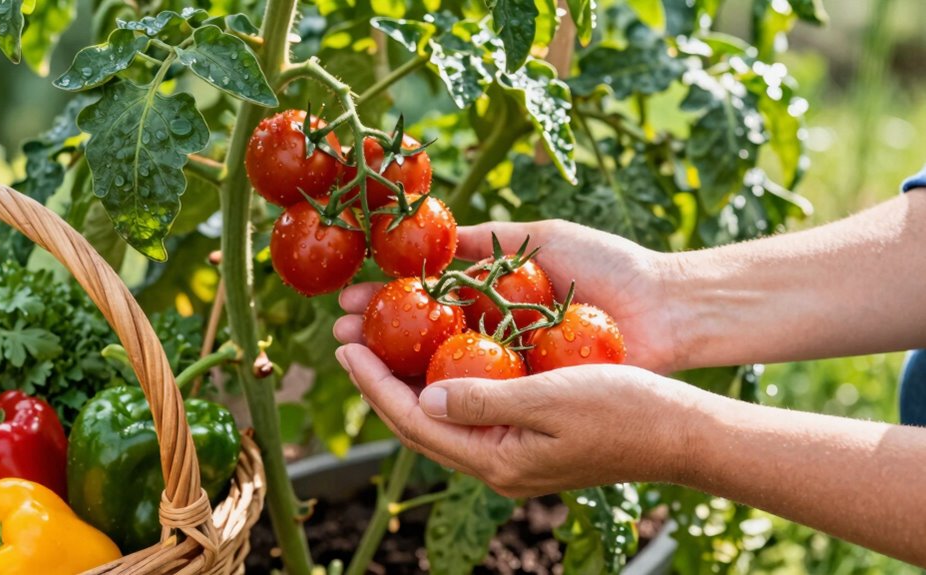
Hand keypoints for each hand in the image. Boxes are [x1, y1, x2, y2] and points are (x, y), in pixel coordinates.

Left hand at [333, 343, 693, 495]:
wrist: (680, 433)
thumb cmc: (625, 410)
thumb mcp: (551, 399)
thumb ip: (485, 399)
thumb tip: (424, 396)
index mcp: (496, 460)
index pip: (414, 421)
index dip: (374, 383)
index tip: (345, 348)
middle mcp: (496, 464)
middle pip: (417, 423)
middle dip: (379, 381)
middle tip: (349, 340)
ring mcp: (512, 455)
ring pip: (441, 417)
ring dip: (406, 380)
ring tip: (380, 343)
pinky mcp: (528, 438)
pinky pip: (469, 409)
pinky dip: (444, 380)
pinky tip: (438, 353)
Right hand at [337, 220, 680, 372]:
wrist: (669, 306)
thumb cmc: (611, 268)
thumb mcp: (541, 241)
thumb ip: (486, 244)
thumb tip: (429, 243)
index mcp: (494, 304)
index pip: (427, 308)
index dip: (388, 307)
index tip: (350, 301)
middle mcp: (496, 343)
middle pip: (425, 346)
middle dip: (378, 340)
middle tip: (338, 333)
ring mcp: (514, 376)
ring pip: (443, 377)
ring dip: (395, 370)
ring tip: (354, 358)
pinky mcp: (534, 400)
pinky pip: (482, 399)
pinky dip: (442, 393)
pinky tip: (404, 387)